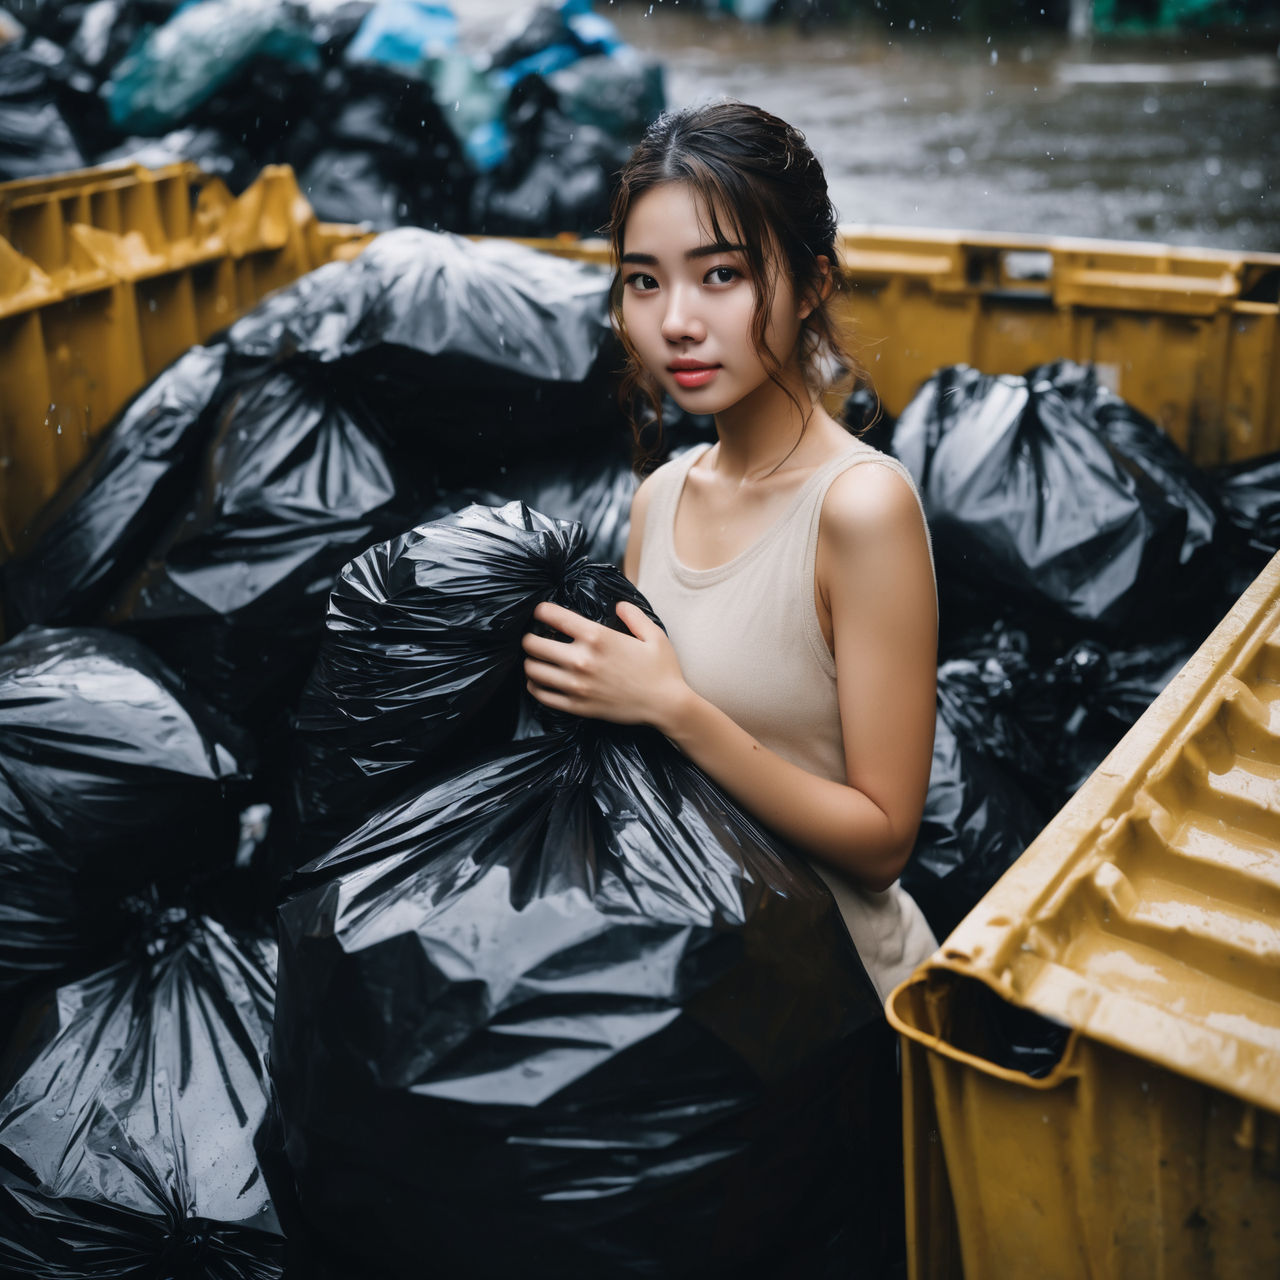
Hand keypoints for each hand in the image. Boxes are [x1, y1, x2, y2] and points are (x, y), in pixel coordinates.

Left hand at [522, 600, 689, 732]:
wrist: (666, 706)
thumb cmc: (661, 669)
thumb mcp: (653, 634)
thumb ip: (633, 614)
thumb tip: (618, 604)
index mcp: (597, 637)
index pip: (552, 616)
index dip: (541, 611)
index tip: (541, 612)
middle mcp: (581, 660)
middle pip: (532, 644)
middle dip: (530, 637)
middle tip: (536, 637)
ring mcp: (576, 685)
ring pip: (532, 670)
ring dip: (531, 662)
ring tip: (538, 659)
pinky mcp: (576, 706)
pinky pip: (541, 695)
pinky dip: (535, 686)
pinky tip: (541, 680)